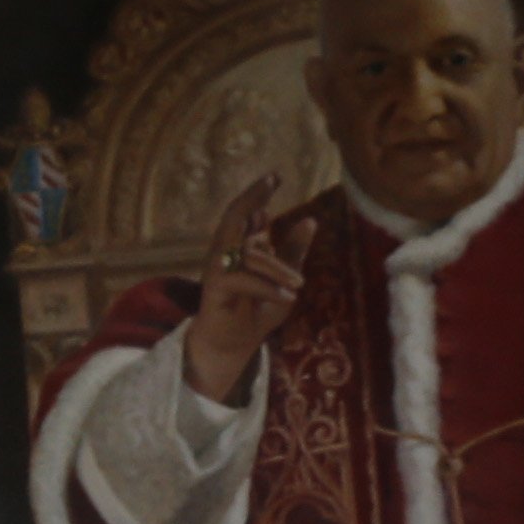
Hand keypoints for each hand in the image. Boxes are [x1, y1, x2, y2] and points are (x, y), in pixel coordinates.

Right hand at [180, 175, 316, 403]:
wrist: (232, 347)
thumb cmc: (256, 314)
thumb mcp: (284, 280)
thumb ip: (293, 252)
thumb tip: (309, 220)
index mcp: (241, 250)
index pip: (246, 215)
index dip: (258, 195)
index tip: (275, 176)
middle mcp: (225, 254)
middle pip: (235, 218)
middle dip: (253, 198)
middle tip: (272, 179)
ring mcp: (218, 270)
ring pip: (248, 253)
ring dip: (277, 267)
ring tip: (299, 285)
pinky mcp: (214, 289)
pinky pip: (243, 279)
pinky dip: (267, 287)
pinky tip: (288, 296)